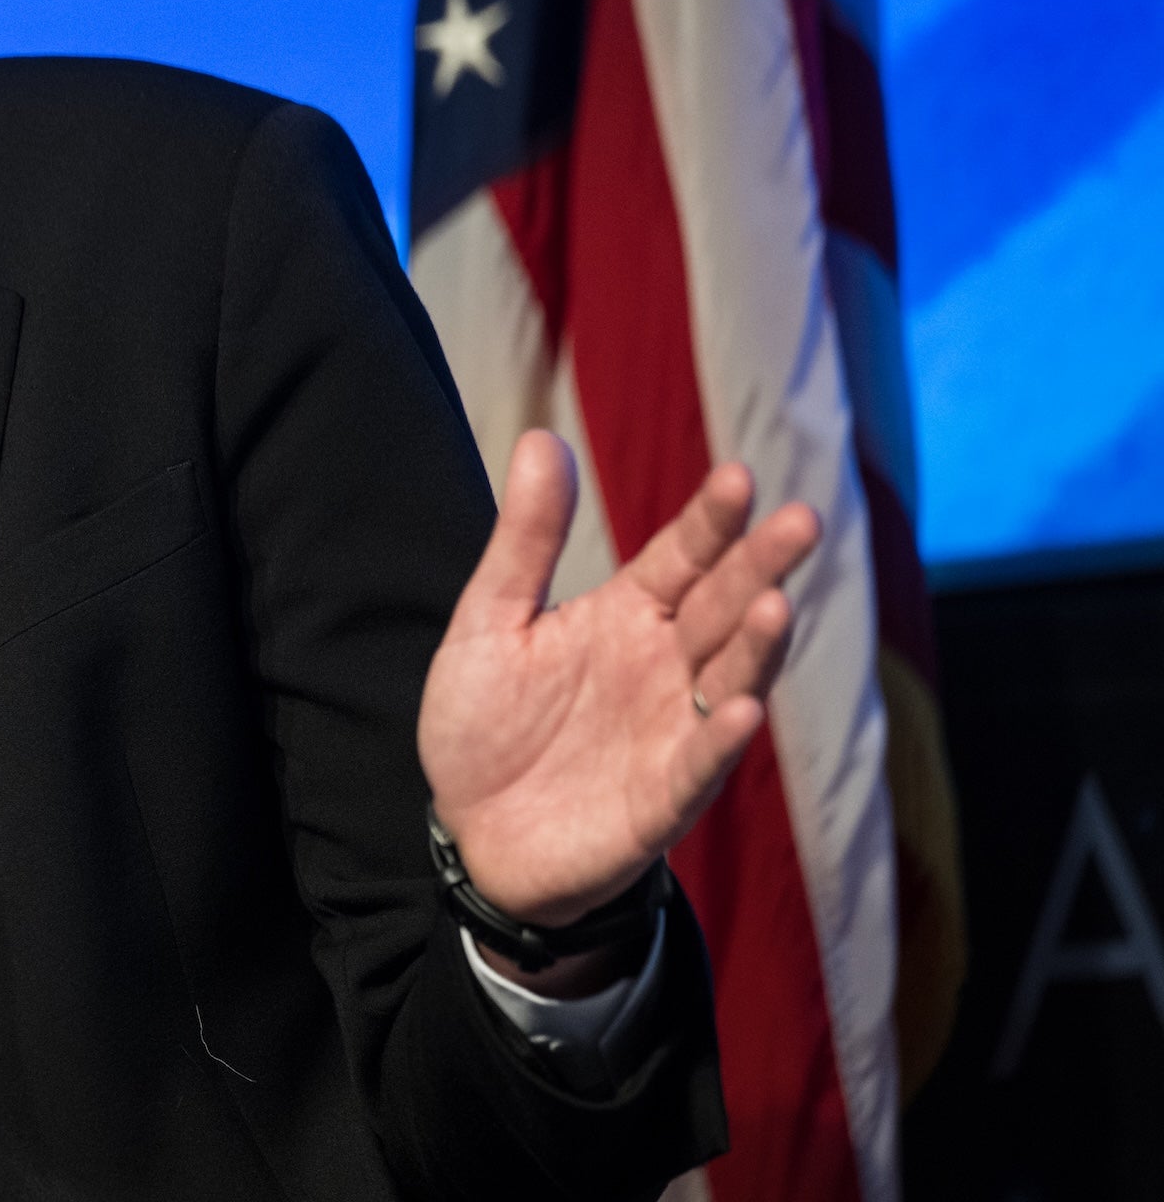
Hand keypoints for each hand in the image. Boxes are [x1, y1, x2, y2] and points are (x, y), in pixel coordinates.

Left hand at [418, 431, 817, 949]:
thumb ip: (526, 539)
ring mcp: (669, 731)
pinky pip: (698, 764)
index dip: (710, 522)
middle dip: (759, 566)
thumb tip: (541, 439)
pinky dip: (719, 738)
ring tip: (778, 604)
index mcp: (625, 616)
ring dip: (755, 647)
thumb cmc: (487, 724)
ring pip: (727, 679)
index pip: (680, 558)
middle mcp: (662, 667)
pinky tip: (741, 708)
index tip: (739, 476)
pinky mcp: (661, 799)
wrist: (470, 832)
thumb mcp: (491, 620)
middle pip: (721, 607)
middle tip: (801, 520)